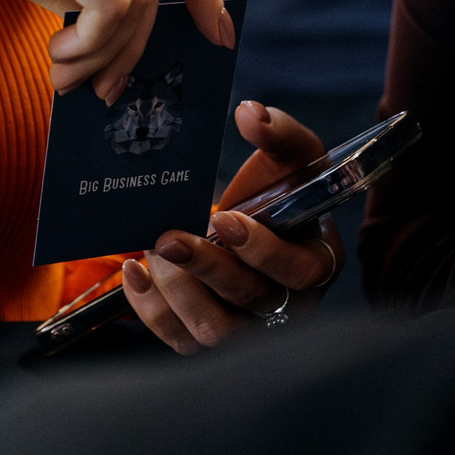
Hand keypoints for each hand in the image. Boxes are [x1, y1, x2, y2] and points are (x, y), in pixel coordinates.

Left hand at [120, 102, 343, 352]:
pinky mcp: (209, 338)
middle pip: (251, 300)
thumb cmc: (276, 192)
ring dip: (178, 291)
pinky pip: (180, 341)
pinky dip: (151, 310)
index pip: (299, 271)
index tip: (225, 219)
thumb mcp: (287, 158)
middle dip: (206, 267)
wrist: (248, 222)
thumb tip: (251, 114)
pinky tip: (136, 272)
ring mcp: (249, 328)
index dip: (262, 250)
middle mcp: (288, 304)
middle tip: (169, 238)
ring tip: (153, 252)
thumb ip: (278, 132)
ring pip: (215, 331)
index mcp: (317, 262)